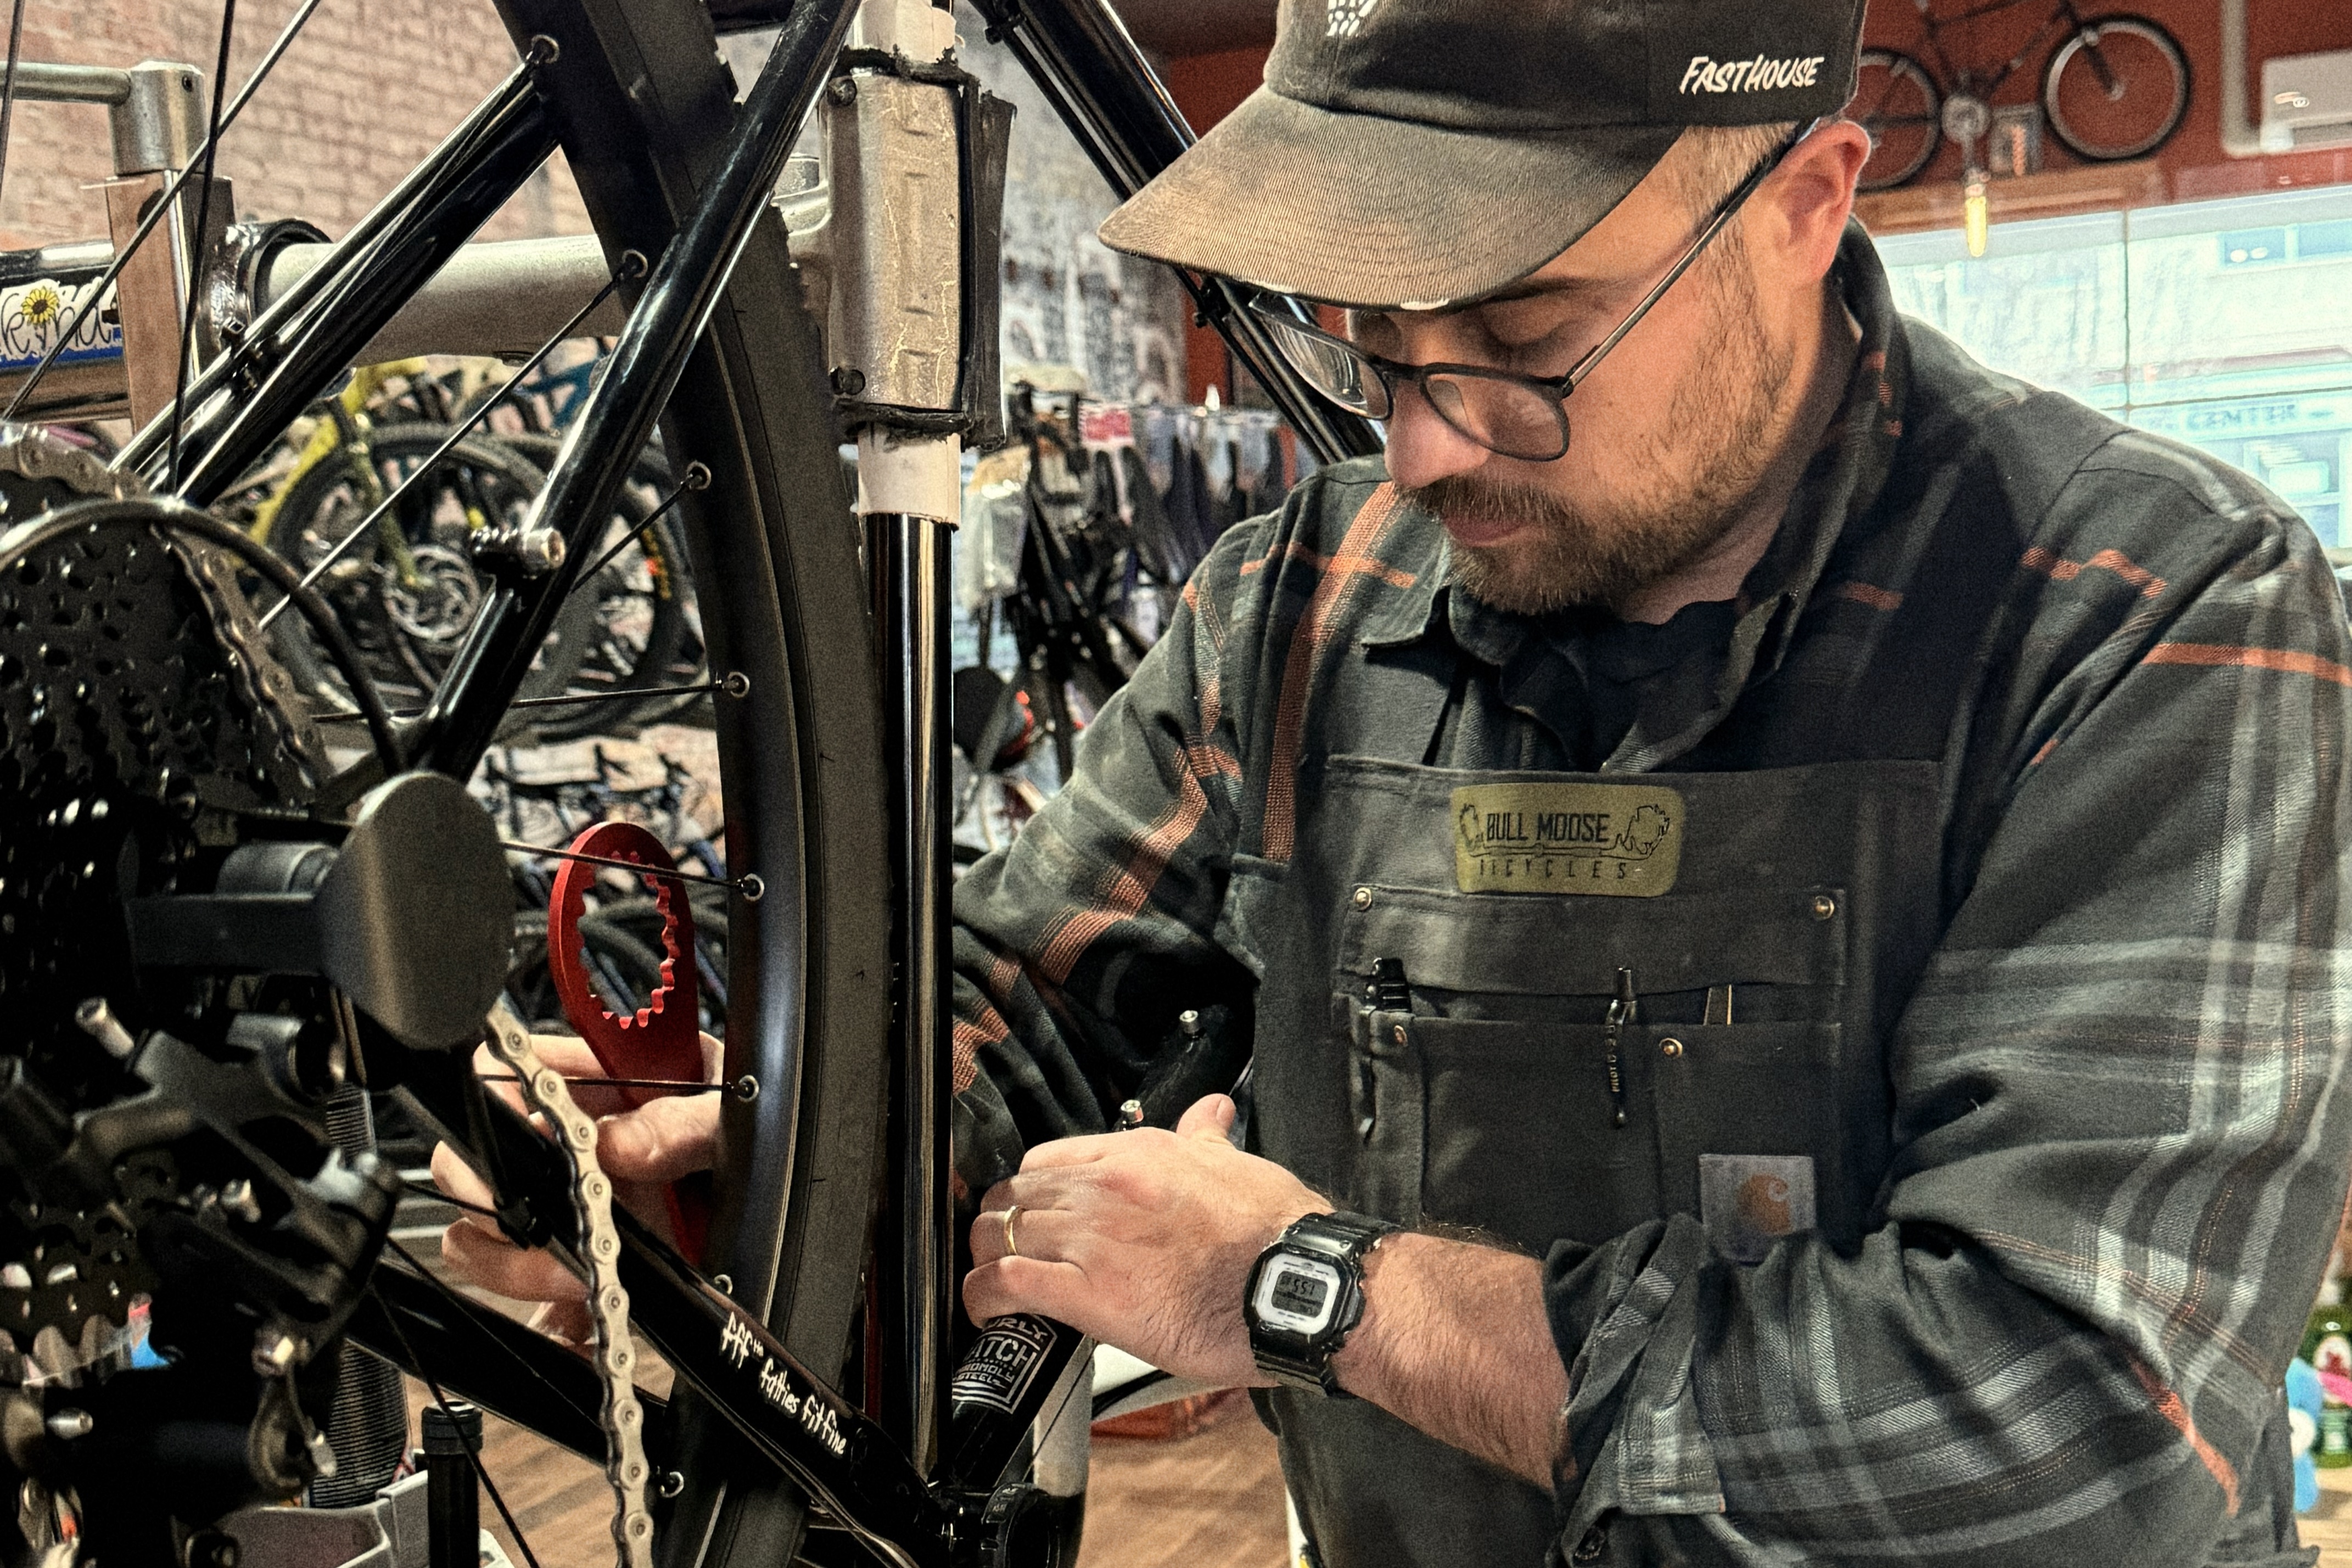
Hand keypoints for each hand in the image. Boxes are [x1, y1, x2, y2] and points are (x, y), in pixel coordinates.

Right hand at [432, 1030, 721, 1344]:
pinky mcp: (580, 1275)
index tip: (514, 1139)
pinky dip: (551, 1324)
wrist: (774, 1208)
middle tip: (531, 1223)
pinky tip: (584, 1328)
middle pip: (472, 1169)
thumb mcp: (725, 1115)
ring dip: (516, 1268)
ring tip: (575, 1278)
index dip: (494, 1106)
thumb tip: (620, 1146)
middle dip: (489, 1202)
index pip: (504, 1079)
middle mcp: (563, 1155)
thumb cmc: (745, 1135)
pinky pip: (536, 1311)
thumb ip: (682, 1121)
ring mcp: (566, 1217)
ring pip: (484, 1243)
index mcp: (589, 1092)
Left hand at [963, 1094, 1327, 1385]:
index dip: (1031, 1189)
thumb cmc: (1277, 1234)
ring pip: (998, 1233)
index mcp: (1140, 1153)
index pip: (1048, 1159)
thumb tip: (1210, 1111)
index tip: (1033, 1211)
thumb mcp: (1238, 1166)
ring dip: (985, 1257)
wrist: (1299, 1284)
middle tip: (1005, 1249)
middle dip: (1000, 1222)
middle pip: (1015, 1194)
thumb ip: (1208, 1137)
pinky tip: (985, 1310)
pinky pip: (1006, 1282)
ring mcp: (1093, 1237)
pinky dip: (983, 1296)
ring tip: (991, 1280)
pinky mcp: (1089, 1293)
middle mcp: (1107, 1187)